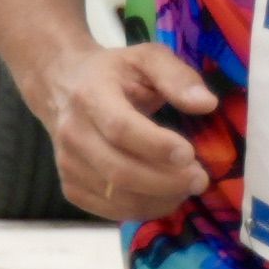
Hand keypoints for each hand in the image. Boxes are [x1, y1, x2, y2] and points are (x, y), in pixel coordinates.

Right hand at [34, 32, 220, 219]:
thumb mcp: (147, 58)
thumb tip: (207, 104)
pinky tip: (164, 195)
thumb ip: (177, 77)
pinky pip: (110, 210)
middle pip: (119, 170)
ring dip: (159, 199)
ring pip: (117, 196)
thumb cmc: (114, 73)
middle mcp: (73, 133)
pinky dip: (143, 209)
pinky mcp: (70, 187)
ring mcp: (68, 164)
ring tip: (186, 187)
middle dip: (166, 181)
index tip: (190, 154)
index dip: (156, 146)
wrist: (62, 86)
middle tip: (200, 179)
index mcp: (91, 96)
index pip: (120, 128)